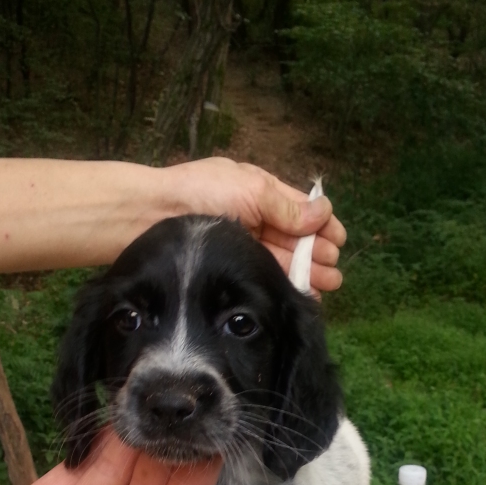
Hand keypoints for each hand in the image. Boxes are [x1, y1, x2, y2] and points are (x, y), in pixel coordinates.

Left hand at [168, 157, 346, 292]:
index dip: (322, 224)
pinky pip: (265, 274)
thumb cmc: (199, 193)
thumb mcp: (249, 190)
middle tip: (334, 272)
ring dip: (307, 272)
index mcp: (259, 192)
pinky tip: (299, 294)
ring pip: (284, 258)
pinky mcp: (231, 266)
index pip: (300, 208)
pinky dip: (285, 283)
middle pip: (295, 237)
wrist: (148, 215)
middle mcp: (254, 218)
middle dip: (318, 253)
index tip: (338, 240)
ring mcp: (243, 244)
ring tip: (327, 287)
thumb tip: (323, 212)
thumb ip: (286, 206)